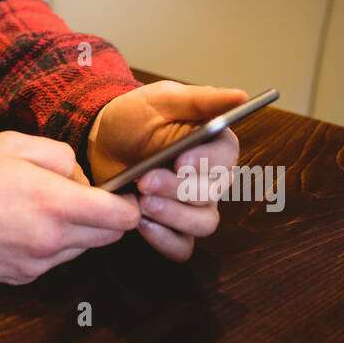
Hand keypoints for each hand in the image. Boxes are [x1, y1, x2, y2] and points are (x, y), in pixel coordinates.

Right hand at [0, 129, 141, 283]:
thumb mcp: (13, 143)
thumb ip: (61, 157)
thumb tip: (83, 179)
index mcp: (53, 204)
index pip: (122, 217)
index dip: (130, 203)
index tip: (125, 191)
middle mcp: (49, 242)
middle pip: (108, 237)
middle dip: (104, 215)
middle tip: (78, 192)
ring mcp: (33, 265)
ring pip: (80, 249)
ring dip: (76, 230)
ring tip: (39, 204)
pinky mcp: (17, 278)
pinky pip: (52, 260)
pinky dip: (49, 243)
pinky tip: (19, 222)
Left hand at [86, 81, 248, 260]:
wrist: (101, 141)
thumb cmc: (135, 117)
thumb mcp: (163, 99)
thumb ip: (201, 100)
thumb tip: (241, 96)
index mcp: (214, 144)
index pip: (226, 156)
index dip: (205, 161)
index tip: (179, 160)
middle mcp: (211, 178)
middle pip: (211, 193)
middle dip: (178, 189)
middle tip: (145, 180)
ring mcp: (193, 206)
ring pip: (202, 223)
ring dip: (173, 215)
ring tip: (142, 202)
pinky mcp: (172, 226)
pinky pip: (182, 246)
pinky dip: (164, 240)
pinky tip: (141, 223)